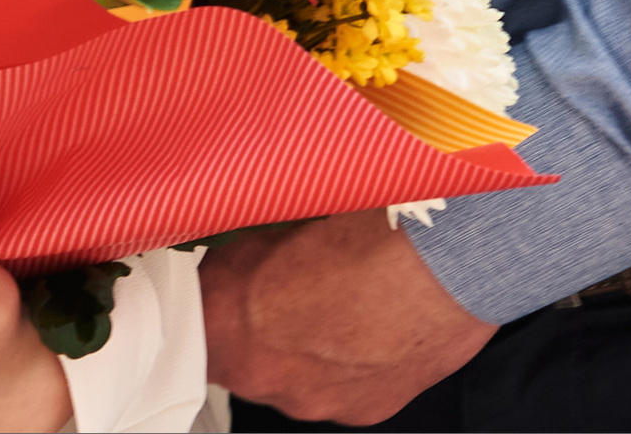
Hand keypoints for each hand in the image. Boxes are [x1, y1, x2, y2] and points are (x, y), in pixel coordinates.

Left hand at [201, 209, 495, 426]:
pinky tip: (361, 316)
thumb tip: (228, 244)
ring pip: (289, 372)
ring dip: (298, 341)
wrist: (440, 265)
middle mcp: (267, 377)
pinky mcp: (364, 409)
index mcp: (230, 326)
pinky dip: (342, 357)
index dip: (201, 298)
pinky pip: (336, 384)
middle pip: (238, 352)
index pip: (189, 322)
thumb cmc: (361, 233)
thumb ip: (238, 245)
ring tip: (330, 291)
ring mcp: (318, 400)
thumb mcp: (273, 220)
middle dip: (249, 320)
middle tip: (276, 277)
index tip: (211, 281)